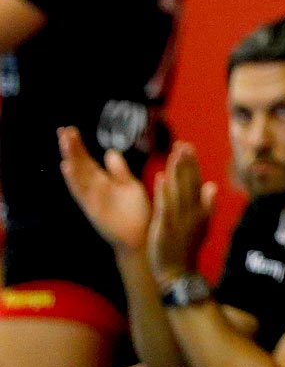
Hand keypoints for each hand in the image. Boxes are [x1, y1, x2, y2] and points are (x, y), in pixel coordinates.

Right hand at [59, 127, 150, 253]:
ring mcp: (92, 199)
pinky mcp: (93, 209)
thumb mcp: (129, 185)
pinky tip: (67, 166)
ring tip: (64, 141)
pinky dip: (73, 179)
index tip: (70, 130)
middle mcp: (94, 189)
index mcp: (103, 183)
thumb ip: (118, 170)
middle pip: (80, 165)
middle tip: (62, 129)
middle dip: (71, 148)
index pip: (87, 161)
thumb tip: (109, 151)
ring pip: (78, 175)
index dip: (79, 147)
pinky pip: (81, 192)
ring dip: (71, 158)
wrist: (140, 237)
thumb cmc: (135, 212)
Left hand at [146, 142, 215, 286]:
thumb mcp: (202, 227)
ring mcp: (179, 220)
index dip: (192, 164)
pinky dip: (164, 191)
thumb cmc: (187, 249)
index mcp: (200, 210)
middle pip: (189, 182)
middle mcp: (192, 212)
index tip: (189, 146)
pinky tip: (160, 177)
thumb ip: (207, 205)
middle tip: (182, 143)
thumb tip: (212, 185)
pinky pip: (165, 206)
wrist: (178, 274)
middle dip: (186, 162)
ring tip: (174, 153)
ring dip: (176, 171)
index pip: (197, 182)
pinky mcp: (165, 228)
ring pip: (178, 190)